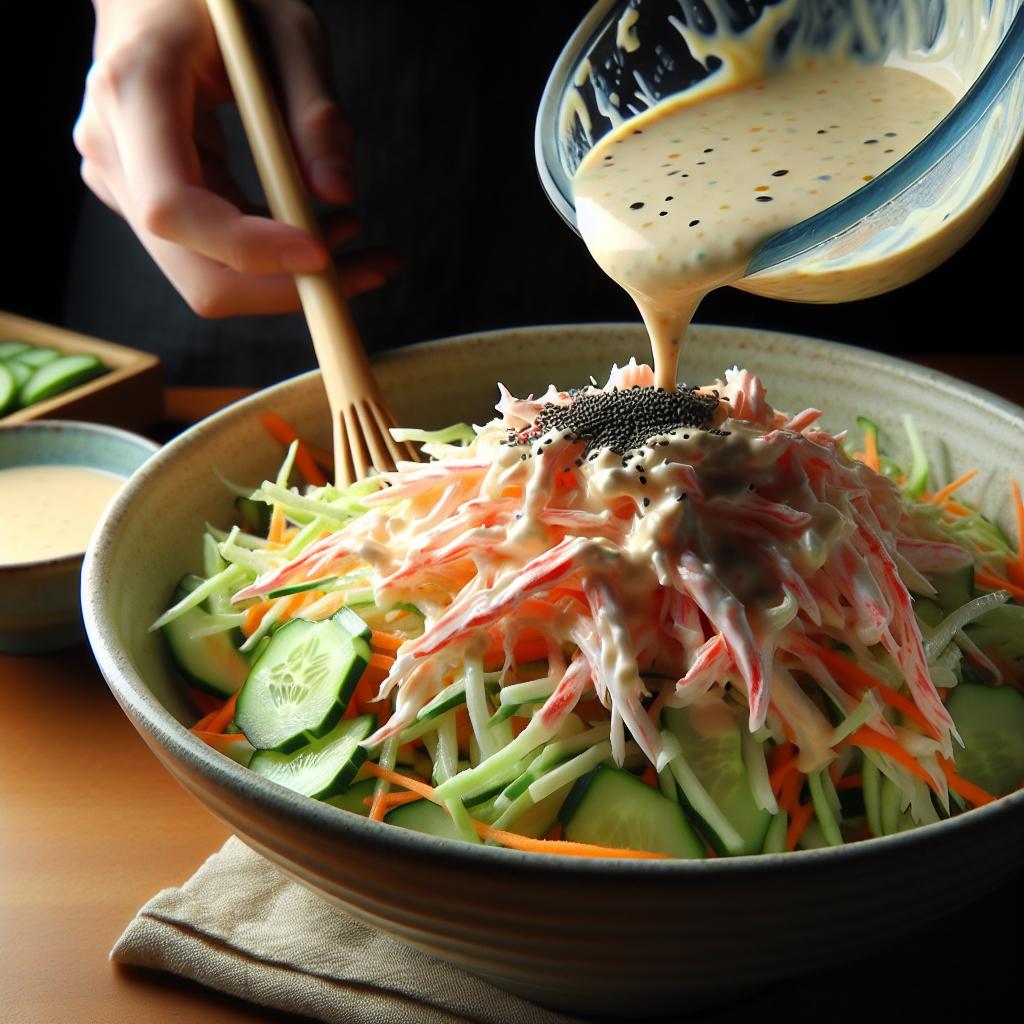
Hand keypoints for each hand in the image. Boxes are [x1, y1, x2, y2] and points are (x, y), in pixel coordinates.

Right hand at [75, 0, 396, 316]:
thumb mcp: (288, 28)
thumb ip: (315, 110)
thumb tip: (338, 192)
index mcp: (133, 89)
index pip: (175, 206)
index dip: (249, 247)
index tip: (322, 254)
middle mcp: (112, 147)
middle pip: (195, 270)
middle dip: (288, 287)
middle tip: (372, 268)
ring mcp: (121, 182)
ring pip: (208, 278)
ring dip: (290, 278)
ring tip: (359, 236)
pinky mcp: (146, 202)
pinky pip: (213, 258)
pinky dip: (275, 261)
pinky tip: (325, 232)